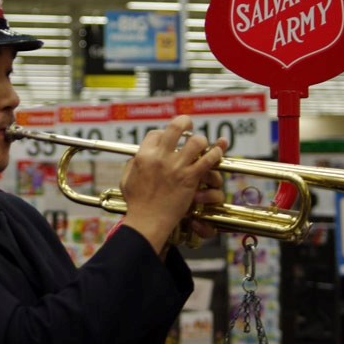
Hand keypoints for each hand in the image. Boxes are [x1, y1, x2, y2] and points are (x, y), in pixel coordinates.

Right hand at [119, 115, 227, 252]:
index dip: (164, 134)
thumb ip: (132, 165)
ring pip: (196, 141)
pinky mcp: (190, 178)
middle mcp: (160, 157)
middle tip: (189, 124)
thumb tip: (138, 157)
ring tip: (202, 144)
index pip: (156, 134)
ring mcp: (176, 167)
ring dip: (201, 141)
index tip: (169, 139)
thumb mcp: (126, 180)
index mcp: (143, 156)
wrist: (147, 221)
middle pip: (176, 127)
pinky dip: (215, 154)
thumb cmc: (136, 204)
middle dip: (184, 122)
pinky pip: (208, 159)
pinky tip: (216, 153)